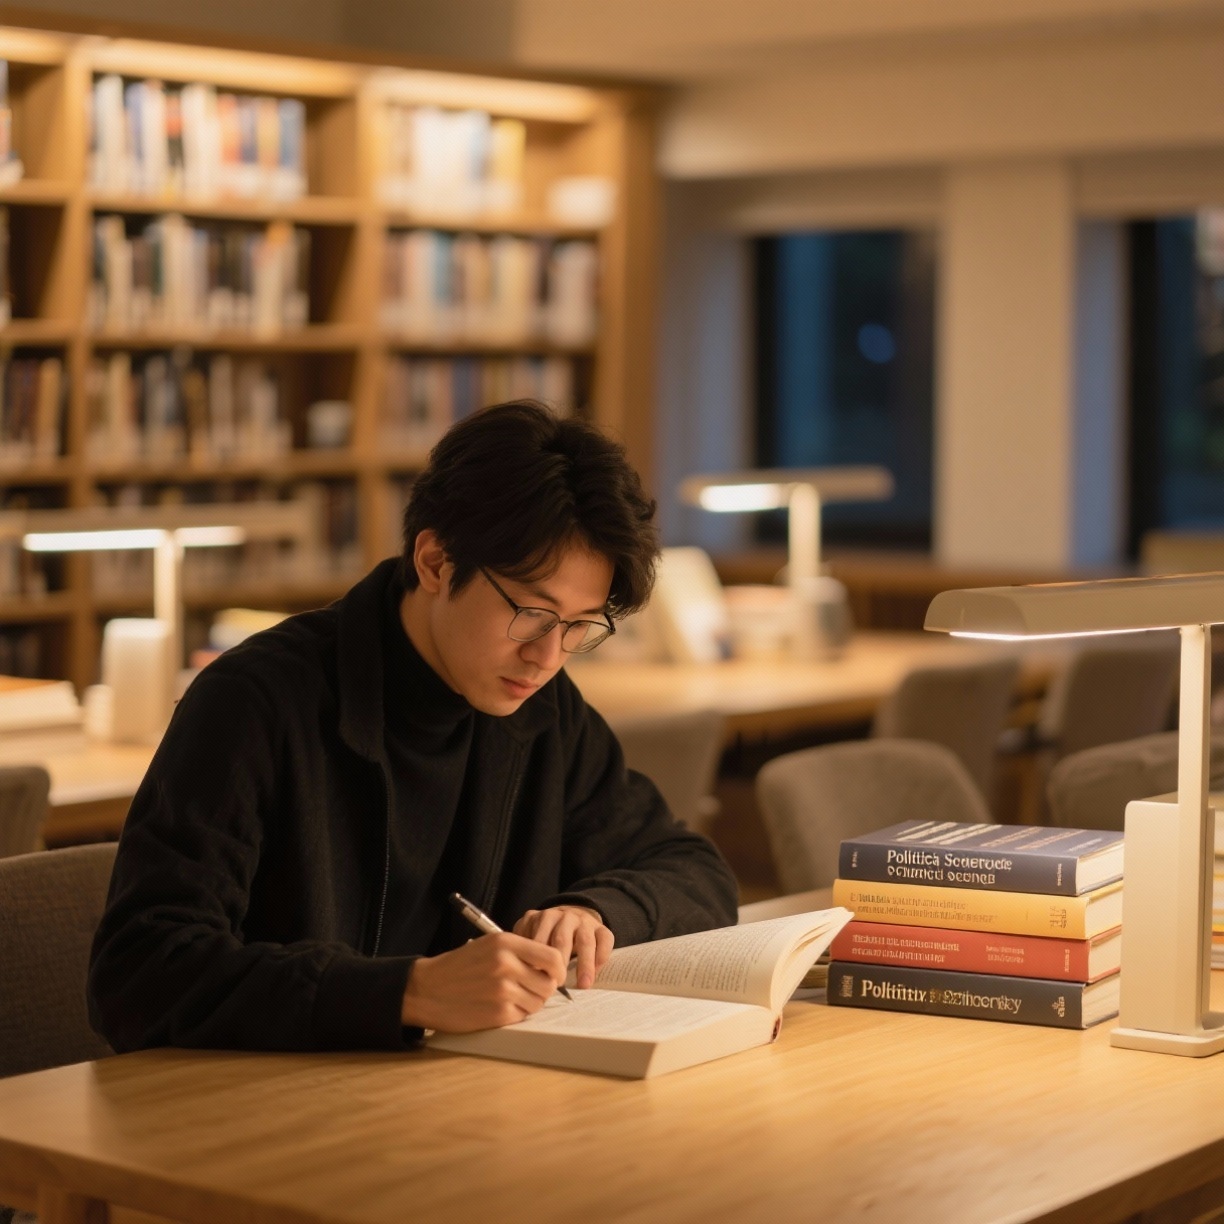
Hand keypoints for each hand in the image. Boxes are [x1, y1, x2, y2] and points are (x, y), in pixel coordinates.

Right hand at [402, 932, 566, 1032]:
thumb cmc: (459, 967)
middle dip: (543, 988)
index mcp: (506, 943)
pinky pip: (523, 1016)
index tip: (555, 976)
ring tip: (510, 997)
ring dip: (530, 1002)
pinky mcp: (498, 1013)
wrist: (426, 989)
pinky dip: (516, 1014)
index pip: (552, 957)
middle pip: (549, 983)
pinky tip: (499, 1007)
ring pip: (539, 1002)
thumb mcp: (489, 945)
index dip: (558, 970)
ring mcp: (503, 990)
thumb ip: (520, 952)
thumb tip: (551, 966)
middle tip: (527, 988)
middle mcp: (507, 964)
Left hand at [513, 905, 612, 989]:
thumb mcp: (532, 934)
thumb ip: (525, 947)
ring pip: (585, 940)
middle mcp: (565, 916)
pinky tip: (596, 972)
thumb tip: (518, 973)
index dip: (537, 959)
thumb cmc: (548, 934)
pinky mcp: (601, 928)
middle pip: (562, 938)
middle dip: (560, 962)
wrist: (573, 914)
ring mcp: (584, 921)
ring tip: (583, 985)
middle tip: (557, 984)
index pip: (540, 938)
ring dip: (584, 963)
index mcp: (544, 917)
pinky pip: (605, 940)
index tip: (535, 978)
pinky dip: (601, 956)